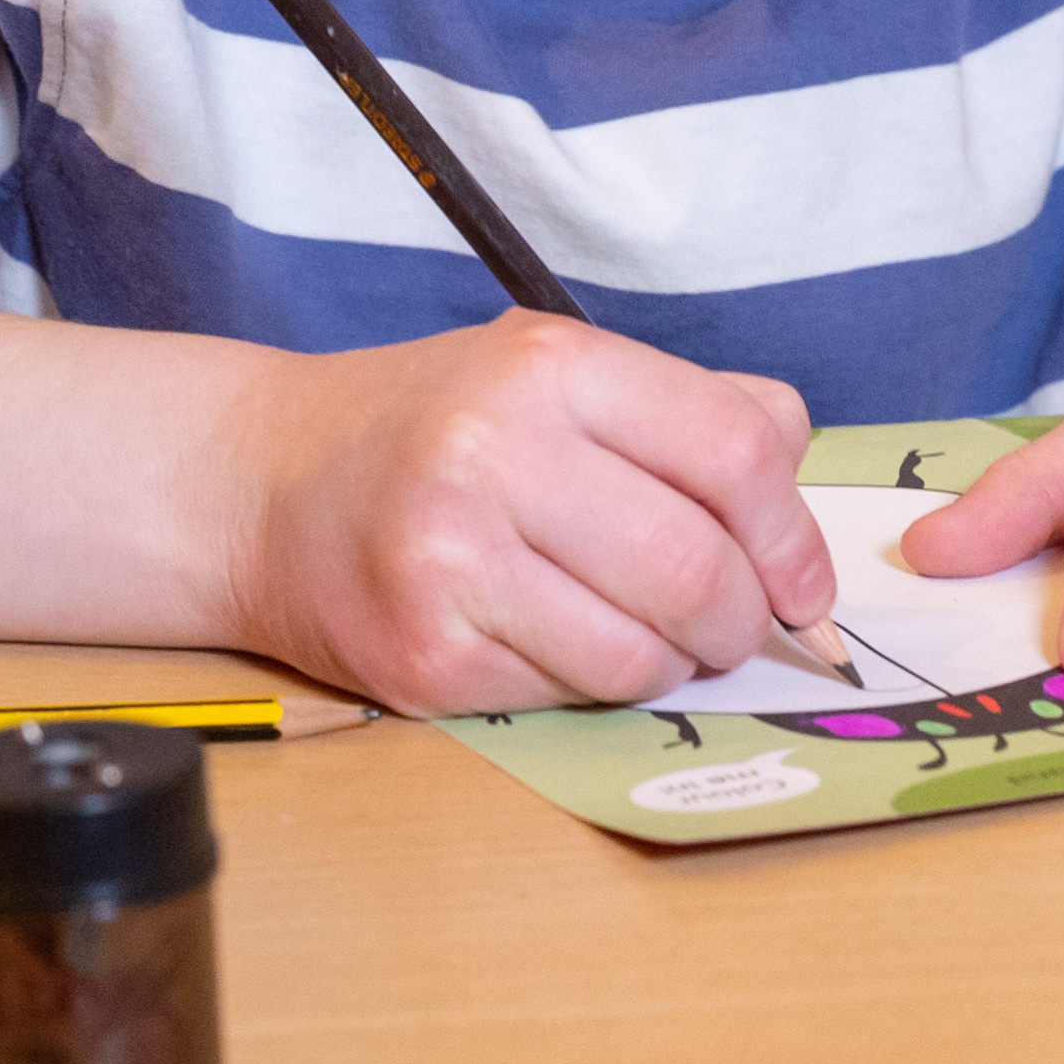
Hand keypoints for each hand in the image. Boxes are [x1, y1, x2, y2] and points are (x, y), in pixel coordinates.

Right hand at [221, 308, 836, 716]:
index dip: (791, 535)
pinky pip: (569, 696)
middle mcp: (495, 453)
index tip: (800, 583)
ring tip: (642, 634)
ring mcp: (451, 561)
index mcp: (549, 367)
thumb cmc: (433, 427)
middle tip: (730, 626)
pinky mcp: (424, 656)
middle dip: (741, 620)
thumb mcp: (553, 371)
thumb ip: (689, 406)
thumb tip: (797, 476)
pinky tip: (556, 643)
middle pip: (697, 570)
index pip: (736, 453)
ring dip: (671, 663)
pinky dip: (592, 686)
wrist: (263, 486)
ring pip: (640, 655)